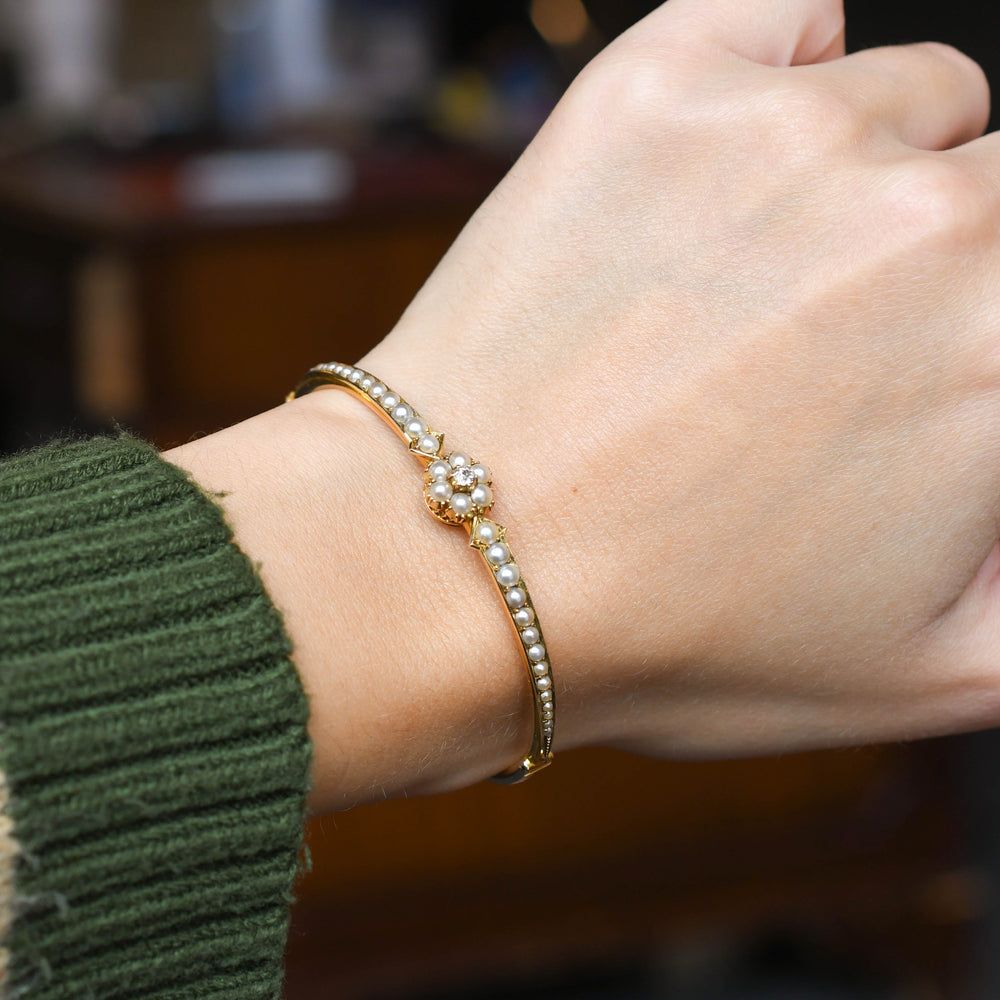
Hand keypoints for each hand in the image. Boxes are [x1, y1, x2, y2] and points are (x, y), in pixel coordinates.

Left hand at [359, 0, 999, 760]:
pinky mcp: (657, 92)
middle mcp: (923, 218)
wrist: (461, 566)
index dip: (975, 337)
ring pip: (910, 99)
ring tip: (760, 278)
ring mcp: (784, 137)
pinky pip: (791, 20)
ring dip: (867, 174)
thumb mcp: (925, 674)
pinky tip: (730, 171)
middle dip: (945, 261)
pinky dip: (786, 71)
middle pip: (996, 185)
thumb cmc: (671, 633)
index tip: (927, 361)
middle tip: (835, 345)